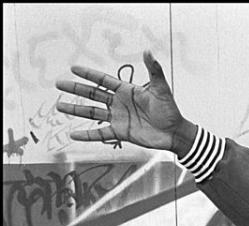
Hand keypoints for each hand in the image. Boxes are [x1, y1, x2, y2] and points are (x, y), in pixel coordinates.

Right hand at [55, 51, 194, 153]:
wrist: (174, 132)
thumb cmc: (169, 109)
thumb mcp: (161, 88)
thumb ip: (154, 70)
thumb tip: (148, 51)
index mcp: (126, 91)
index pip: (103, 80)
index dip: (89, 74)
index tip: (73, 69)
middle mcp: (118, 103)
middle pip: (92, 94)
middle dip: (76, 89)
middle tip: (58, 83)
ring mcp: (118, 118)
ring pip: (92, 112)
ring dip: (76, 109)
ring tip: (59, 106)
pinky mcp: (120, 132)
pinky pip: (100, 133)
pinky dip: (87, 135)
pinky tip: (73, 134)